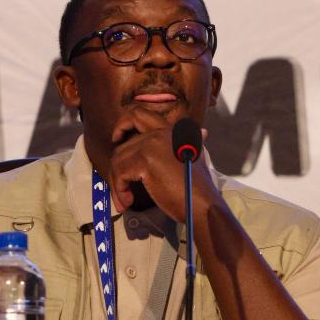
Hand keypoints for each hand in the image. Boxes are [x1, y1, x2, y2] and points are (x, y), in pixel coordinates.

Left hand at [109, 107, 214, 221]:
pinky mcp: (145, 160)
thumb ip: (188, 145)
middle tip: (121, 189)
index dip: (122, 125)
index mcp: (172, 131)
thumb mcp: (195, 158)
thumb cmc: (197, 188)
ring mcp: (153, 144)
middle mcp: (161, 132)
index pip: (139, 114)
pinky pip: (119, 173)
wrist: (203, 205)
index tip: (116, 140)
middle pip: (122, 146)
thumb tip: (203, 132)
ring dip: (117, 184)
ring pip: (117, 161)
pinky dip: (119, 190)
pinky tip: (128, 201)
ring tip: (125, 201)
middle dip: (117, 170)